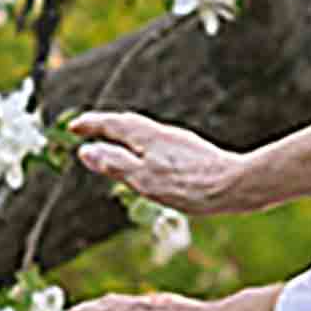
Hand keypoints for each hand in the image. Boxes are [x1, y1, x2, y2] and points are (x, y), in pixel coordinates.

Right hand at [68, 111, 255, 214]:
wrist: (237, 185)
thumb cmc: (191, 186)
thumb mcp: (144, 179)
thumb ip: (115, 164)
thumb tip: (87, 151)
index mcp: (147, 136)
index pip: (112, 124)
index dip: (91, 125)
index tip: (73, 127)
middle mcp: (163, 133)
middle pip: (128, 125)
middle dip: (105, 127)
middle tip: (87, 130)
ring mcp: (178, 142)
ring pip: (143, 134)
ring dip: (123, 136)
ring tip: (112, 144)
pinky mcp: (192, 153)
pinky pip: (156, 143)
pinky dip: (140, 146)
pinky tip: (148, 160)